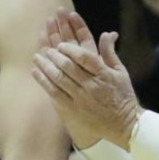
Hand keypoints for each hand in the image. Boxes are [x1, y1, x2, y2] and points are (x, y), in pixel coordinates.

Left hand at [32, 11, 140, 150]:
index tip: (61, 44)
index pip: (85, 57)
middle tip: (47, 49)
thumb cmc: (123, 97)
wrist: (123, 126)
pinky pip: (54, 93)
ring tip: (37, 57)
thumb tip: (106, 33)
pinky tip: (36, 72)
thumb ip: (110, 53)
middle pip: (69, 67)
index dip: (70, 49)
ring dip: (45, 66)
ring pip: (58, 78)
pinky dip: (43, 81)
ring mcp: (80, 99)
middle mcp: (91, 86)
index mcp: (104, 75)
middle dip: (55, 55)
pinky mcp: (72, 110)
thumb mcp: (120, 72)